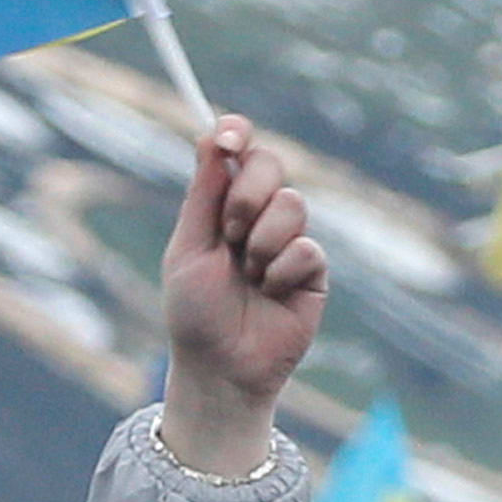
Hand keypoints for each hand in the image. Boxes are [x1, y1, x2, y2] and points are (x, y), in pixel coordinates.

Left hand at [159, 115, 328, 475]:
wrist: (221, 368)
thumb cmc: (195, 313)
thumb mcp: (189, 249)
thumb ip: (204, 195)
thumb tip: (212, 136)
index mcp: (222, 206)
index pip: (237, 153)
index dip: (235, 134)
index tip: (229, 136)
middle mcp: (257, 216)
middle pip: (271, 164)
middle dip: (248, 195)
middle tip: (229, 232)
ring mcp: (287, 240)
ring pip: (292, 204)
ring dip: (262, 241)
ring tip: (249, 276)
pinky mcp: (312, 270)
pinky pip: (306, 247)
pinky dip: (281, 271)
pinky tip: (270, 293)